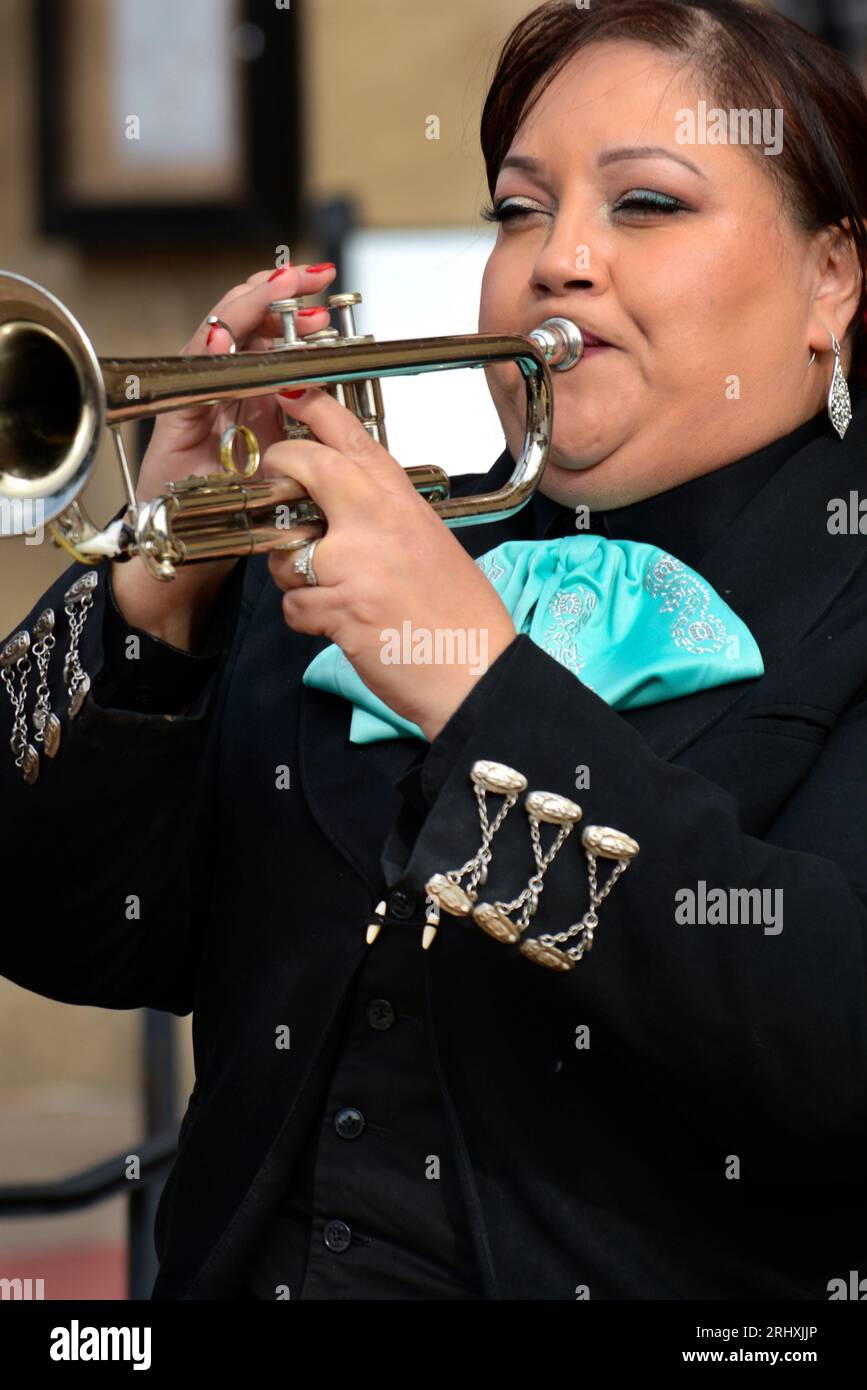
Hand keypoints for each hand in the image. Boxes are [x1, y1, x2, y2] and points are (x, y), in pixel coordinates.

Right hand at [111, 262, 336, 647]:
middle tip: (307, 278)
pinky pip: (191, 378)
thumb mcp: (282, 464)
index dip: (295, 316)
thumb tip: (336, 402)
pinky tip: (229, 337)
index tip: (327, 301)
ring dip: (246, 309)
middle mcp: (221, 391)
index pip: (271, 340)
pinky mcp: (173, 421)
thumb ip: (301, 431)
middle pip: (243, 326)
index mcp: (252, 398)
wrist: (188, 552)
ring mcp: (195, 401)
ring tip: (273, 288)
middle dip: (274, 297)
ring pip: (215, 337)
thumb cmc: (234, 514)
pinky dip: (209, 353)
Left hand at [264, 388, 517, 740]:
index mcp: (402, 499)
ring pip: (286, 549)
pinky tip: (339, 625)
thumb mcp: (428, 542)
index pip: (350, 435)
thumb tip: (337, 505)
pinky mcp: (339, 605)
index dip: (311, 408)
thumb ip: (382, 515)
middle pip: (306, 466)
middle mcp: (377, 519)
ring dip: (293, 573)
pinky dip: (307, 619)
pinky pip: (292, 604)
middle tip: (276, 486)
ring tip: (330, 591)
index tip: (289, 392)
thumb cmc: (459, 616)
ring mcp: (356, 561)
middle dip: (279, 471)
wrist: (477, 671)